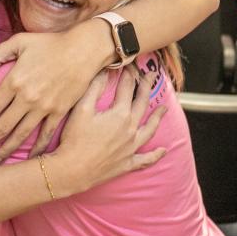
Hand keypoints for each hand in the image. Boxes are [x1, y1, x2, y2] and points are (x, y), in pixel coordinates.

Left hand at [0, 27, 108, 165]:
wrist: (84, 50)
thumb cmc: (50, 43)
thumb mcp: (19, 41)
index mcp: (14, 81)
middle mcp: (27, 98)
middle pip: (1, 128)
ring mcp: (44, 107)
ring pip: (20, 136)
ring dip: (6, 152)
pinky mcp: (60, 112)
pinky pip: (46, 135)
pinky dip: (37, 149)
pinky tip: (28, 160)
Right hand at [45, 68, 166, 195]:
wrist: (72, 170)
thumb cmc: (74, 139)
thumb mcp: (81, 109)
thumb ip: (95, 88)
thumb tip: (105, 71)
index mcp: (120, 114)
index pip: (127, 88)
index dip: (129, 74)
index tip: (130, 65)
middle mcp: (130, 129)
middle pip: (142, 104)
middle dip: (147, 87)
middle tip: (151, 76)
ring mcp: (131, 147)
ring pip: (149, 129)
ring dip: (157, 118)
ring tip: (164, 109)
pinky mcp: (127, 163)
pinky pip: (145, 159)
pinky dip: (156, 155)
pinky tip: (163, 151)